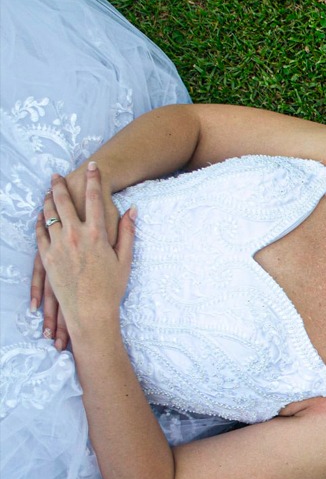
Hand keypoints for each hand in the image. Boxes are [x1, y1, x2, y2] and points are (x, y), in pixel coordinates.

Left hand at [35, 164, 135, 341]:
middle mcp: (75, 235)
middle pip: (64, 202)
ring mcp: (58, 245)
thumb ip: (127, 232)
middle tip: (57, 175)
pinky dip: (40, 221)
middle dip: (61, 185)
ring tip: (47, 192)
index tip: (93, 167)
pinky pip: (40, 233)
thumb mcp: (125, 258)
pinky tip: (40, 216)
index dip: (94, 180)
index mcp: (97, 234)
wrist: (91, 311)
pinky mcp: (46, 257)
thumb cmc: (112, 287)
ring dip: (48, 201)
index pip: (95, 198)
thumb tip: (132, 210)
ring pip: (48, 215)